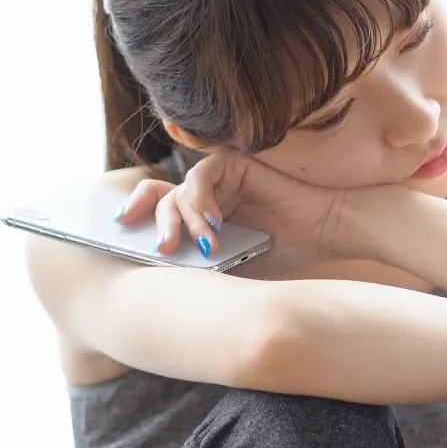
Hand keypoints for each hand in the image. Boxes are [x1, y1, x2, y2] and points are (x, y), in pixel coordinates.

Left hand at [111, 147, 345, 276]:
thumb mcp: (231, 268)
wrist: (329, 234)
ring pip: (178, 191)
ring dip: (183, 220)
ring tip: (198, 247)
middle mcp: (205, 195)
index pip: (156, 212)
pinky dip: (201, 201)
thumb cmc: (285, 255)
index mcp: (200, 217)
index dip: (135, 220)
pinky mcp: (235, 164)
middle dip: (152, 222)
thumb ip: (197, 266)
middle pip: (158, 198)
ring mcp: (219, 179)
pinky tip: (213, 225)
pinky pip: (202, 176)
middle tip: (158, 248)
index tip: (117, 236)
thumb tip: (153, 283)